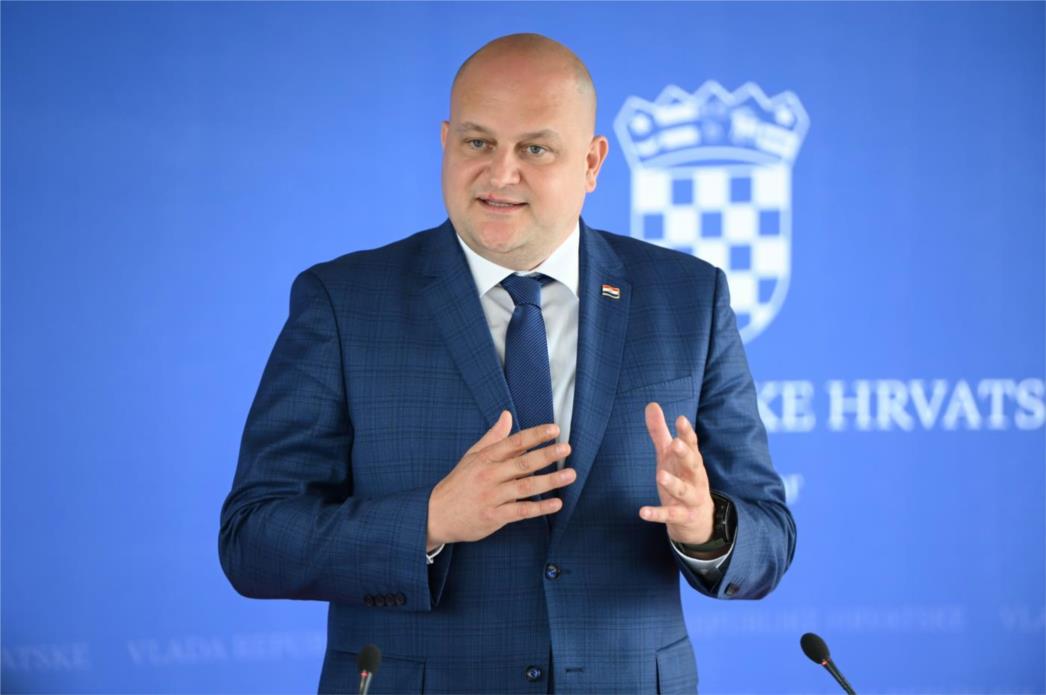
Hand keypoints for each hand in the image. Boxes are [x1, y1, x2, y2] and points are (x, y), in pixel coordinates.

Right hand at [426, 411, 574, 549]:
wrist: (435, 515)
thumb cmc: (458, 483)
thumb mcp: (471, 457)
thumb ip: (492, 437)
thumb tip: (507, 415)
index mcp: (485, 458)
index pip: (513, 442)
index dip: (535, 435)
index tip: (554, 429)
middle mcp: (489, 476)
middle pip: (522, 463)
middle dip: (546, 455)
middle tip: (566, 448)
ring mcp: (492, 497)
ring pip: (525, 487)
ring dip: (550, 481)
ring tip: (570, 475)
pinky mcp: (494, 517)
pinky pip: (521, 511)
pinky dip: (539, 508)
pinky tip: (556, 504)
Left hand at [639, 403, 716, 551]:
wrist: (698, 521)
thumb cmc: (682, 480)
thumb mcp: (668, 457)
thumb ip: (660, 433)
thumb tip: (651, 404)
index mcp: (691, 462)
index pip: (692, 445)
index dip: (687, 433)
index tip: (680, 419)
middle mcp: (695, 479)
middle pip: (693, 465)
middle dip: (685, 454)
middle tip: (675, 443)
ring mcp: (691, 499)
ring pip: (684, 491)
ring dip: (673, 484)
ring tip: (660, 476)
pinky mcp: (683, 517)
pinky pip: (670, 515)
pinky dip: (657, 514)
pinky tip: (643, 512)